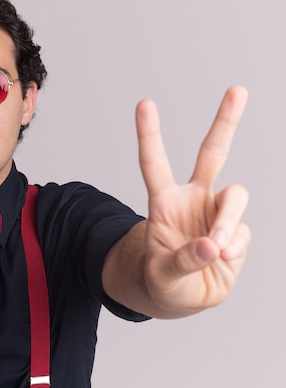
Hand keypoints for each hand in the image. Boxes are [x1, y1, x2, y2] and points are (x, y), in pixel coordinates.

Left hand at [137, 86, 250, 314]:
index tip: (145, 103)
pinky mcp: (236, 230)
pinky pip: (242, 232)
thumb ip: (184, 260)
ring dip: (228, 221)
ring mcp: (216, 212)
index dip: (149, 134)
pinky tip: (221, 260)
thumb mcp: (162, 275)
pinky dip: (233, 248)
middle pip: (212, 153)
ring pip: (235, 196)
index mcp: (163, 202)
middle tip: (237, 89)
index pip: (154, 163)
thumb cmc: (163, 281)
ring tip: (217, 249)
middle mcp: (193, 199)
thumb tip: (214, 245)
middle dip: (225, 121)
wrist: (182, 298)